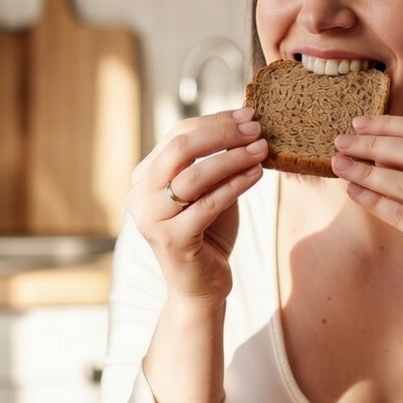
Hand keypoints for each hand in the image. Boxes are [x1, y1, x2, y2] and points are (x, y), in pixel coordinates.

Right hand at [128, 107, 267, 303]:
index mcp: (144, 177)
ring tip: (262, 149)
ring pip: (195, 175)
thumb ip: (214, 161)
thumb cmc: (208, 234)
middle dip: (222, 134)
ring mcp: (152, 219)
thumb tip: (245, 123)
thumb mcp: (208, 190)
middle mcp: (140, 195)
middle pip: (180, 148)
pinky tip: (257, 174)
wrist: (200, 287)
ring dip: (233, 158)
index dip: (215, 120)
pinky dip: (236, 185)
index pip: (178, 134)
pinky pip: (209, 203)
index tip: (248, 115)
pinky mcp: (172, 240)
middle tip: (256, 128)